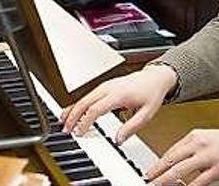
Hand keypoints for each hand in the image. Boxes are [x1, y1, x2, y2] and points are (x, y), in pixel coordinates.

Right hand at [60, 64, 176, 143]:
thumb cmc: (151, 93)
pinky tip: (71, 112)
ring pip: (83, 98)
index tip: (79, 133)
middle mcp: (108, 88)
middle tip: (66, 131)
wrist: (155, 77)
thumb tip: (118, 140)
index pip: (96, 109)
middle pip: (84, 102)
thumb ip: (131, 127)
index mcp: (118, 94)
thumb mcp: (147, 114)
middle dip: (73, 117)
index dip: (85, 122)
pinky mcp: (104, 87)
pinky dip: (77, 104)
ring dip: (72, 110)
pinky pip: (87, 96)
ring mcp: (104, 86)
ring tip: (63, 123)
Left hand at [146, 129, 218, 185]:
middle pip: (172, 159)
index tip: (151, 170)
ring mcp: (208, 157)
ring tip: (158, 185)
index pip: (171, 150)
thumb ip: (192, 148)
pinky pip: (199, 181)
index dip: (159, 162)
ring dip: (166, 180)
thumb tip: (176, 160)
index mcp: (195, 136)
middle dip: (157, 171)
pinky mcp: (218, 169)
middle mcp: (199, 144)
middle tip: (148, 178)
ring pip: (180, 170)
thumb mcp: (208, 138)